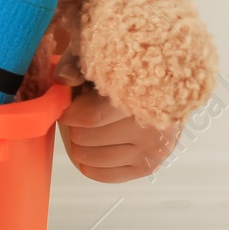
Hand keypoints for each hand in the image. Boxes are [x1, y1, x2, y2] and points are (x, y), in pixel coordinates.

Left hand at [56, 56, 179, 182]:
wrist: (166, 85)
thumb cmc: (126, 70)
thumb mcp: (100, 55)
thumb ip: (77, 63)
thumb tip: (63, 80)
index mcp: (143, 97)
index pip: (90, 116)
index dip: (69, 112)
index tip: (68, 104)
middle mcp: (153, 128)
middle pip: (84, 138)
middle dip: (74, 126)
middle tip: (83, 113)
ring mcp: (153, 150)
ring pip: (88, 158)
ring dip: (80, 143)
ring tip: (93, 127)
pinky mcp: (148, 167)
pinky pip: (100, 174)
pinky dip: (89, 162)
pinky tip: (98, 144)